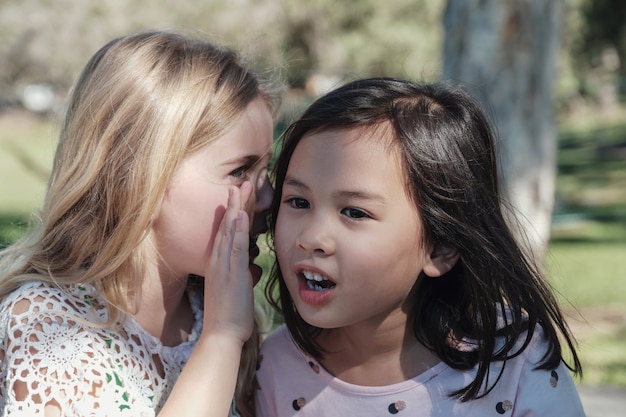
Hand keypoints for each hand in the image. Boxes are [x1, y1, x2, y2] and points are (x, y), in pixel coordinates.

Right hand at [202, 182, 254, 343]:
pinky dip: (238, 230)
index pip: (228, 232)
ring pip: (230, 231)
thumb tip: (248, 269)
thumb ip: (239, 275)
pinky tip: (241, 215)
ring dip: (236, 208)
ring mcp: (223, 266)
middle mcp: (218, 261)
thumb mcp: (234, 290)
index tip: (241, 195)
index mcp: (219, 264)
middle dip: (235, 203)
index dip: (235, 212)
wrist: (220, 335)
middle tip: (241, 181)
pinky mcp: (230, 274)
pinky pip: (235, 248)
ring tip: (241, 188)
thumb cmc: (229, 316)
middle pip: (227, 226)